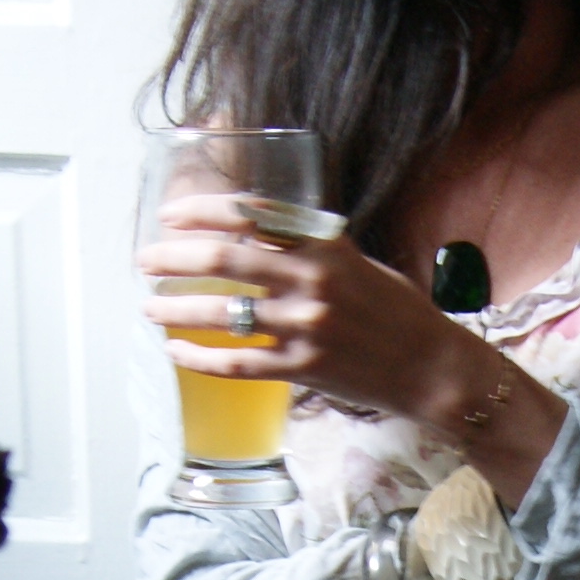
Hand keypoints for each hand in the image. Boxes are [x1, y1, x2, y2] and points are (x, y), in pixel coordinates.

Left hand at [138, 197, 564, 502]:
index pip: (251, 214)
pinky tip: (176, 352)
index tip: (169, 215)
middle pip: (224, 257)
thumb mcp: (358, 262)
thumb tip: (257, 235)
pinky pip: (236, 362)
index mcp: (325, 245)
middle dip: (173, 257)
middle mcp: (313, 281)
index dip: (201, 210)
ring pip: (221, 313)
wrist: (433, 368)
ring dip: (176, 308)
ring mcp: (306, 327)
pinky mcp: (302, 369)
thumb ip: (310, 248)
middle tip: (146, 260)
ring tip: (150, 306)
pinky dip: (199, 358)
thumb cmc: (397, 312)